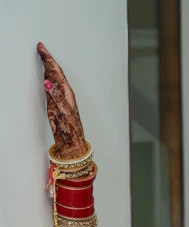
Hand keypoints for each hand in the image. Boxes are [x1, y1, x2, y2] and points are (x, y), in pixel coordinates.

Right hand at [37, 42, 86, 157]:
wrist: (72, 143)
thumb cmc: (72, 130)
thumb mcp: (65, 112)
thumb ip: (56, 97)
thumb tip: (48, 82)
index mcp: (67, 93)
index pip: (57, 72)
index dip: (49, 60)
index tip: (42, 49)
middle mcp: (63, 94)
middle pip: (54, 73)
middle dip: (48, 60)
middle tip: (41, 47)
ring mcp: (58, 99)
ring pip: (52, 79)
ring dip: (47, 68)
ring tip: (42, 56)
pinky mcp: (54, 106)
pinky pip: (49, 89)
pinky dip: (46, 80)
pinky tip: (44, 75)